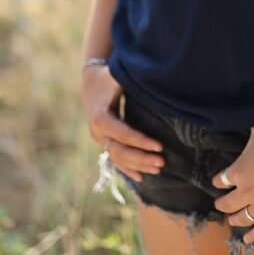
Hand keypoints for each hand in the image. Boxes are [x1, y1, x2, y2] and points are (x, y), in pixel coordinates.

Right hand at [81, 65, 164, 182]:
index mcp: (100, 117)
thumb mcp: (119, 77)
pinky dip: (128, 169)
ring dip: (138, 166)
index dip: (141, 142)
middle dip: (142, 158)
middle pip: (120, 152)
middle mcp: (97, 132)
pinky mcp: (104, 142)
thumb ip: (135, 82)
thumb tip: (158, 87)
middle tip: (162, 162)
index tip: (160, 146)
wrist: (91, 81)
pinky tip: (141, 178)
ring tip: (158, 169)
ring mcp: (99, 139)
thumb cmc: (109, 77)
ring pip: (119, 158)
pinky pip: (116, 160)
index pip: (123, 134)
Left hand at [211, 119, 253, 243]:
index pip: (221, 180)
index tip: (219, 182)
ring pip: (243, 218)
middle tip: (220, 205)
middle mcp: (246, 192)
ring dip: (235, 220)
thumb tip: (240, 113)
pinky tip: (247, 240)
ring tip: (232, 221)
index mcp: (238, 171)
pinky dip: (253, 236)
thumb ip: (248, 123)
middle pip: (228, 204)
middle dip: (222, 204)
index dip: (219, 181)